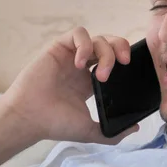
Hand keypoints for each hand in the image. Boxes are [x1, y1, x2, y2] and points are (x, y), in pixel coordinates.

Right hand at [1, 27, 139, 143]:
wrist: (30, 118)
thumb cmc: (55, 124)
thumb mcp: (90, 131)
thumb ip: (113, 133)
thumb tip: (135, 128)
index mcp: (90, 81)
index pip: (114, 60)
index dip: (124, 60)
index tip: (130, 72)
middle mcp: (82, 66)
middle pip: (109, 43)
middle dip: (121, 48)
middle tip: (124, 63)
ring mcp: (70, 55)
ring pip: (97, 38)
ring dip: (105, 52)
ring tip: (101, 75)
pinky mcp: (58, 47)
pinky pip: (78, 34)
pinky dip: (85, 45)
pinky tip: (81, 63)